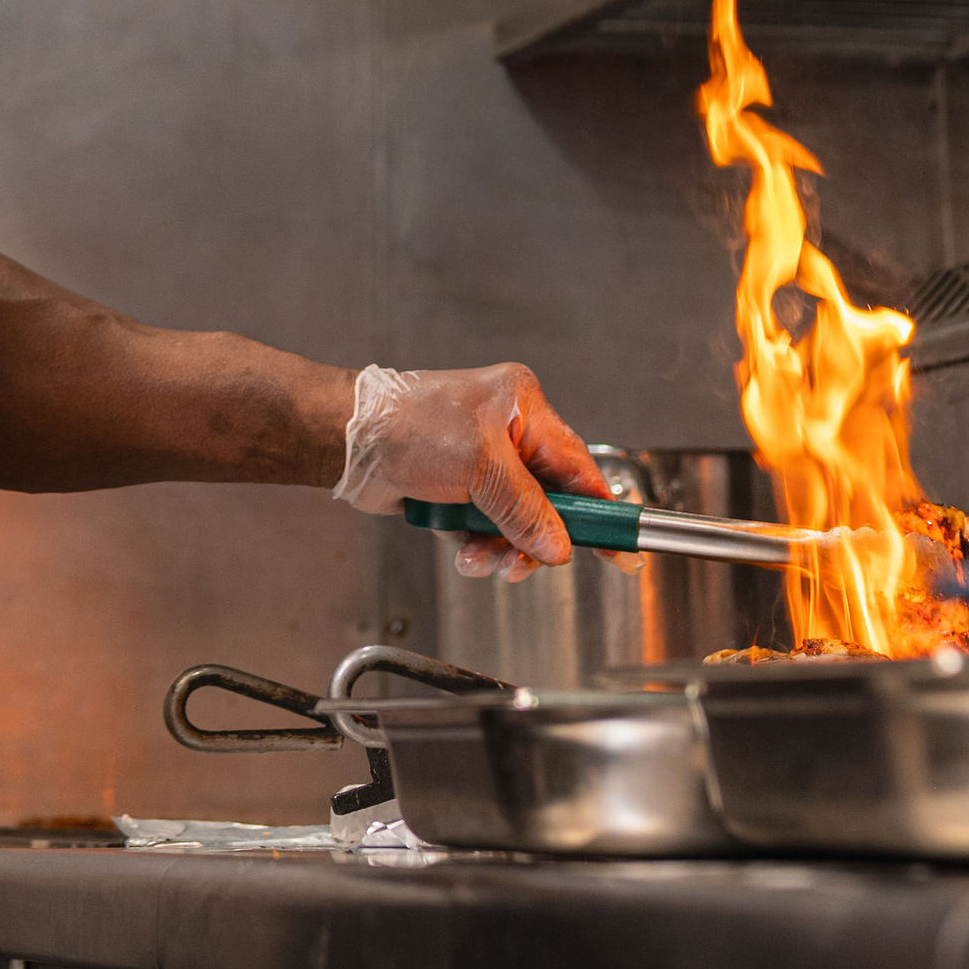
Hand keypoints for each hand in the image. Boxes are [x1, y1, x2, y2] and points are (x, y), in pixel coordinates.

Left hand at [333, 363, 611, 581]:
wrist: (345, 441)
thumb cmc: (407, 427)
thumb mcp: (481, 466)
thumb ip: (526, 509)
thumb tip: (560, 544)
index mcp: (523, 408)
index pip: (579, 467)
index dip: (601, 510)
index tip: (623, 548)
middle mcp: (507, 434)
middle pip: (548, 504)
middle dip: (534, 538)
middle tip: (519, 560)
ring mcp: (481, 464)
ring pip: (516, 524)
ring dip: (500, 548)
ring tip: (478, 556)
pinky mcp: (457, 491)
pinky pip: (484, 531)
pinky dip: (476, 546)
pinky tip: (460, 549)